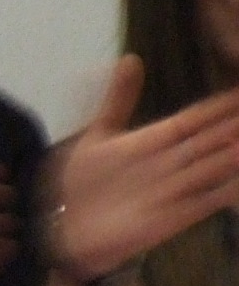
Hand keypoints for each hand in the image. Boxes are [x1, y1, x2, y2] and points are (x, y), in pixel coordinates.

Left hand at [41, 56, 238, 285]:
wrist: (63, 227)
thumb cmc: (81, 181)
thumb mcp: (97, 135)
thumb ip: (117, 100)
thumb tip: (130, 58)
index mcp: (152, 140)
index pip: (193, 118)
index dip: (218, 106)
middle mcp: (169, 163)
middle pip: (211, 141)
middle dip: (235, 127)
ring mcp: (172, 190)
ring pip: (215, 168)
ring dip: (236, 156)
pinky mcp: (170, 218)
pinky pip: (205, 203)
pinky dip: (225, 194)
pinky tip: (237, 185)